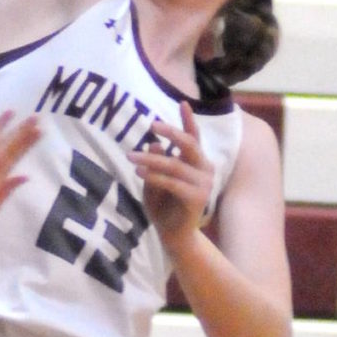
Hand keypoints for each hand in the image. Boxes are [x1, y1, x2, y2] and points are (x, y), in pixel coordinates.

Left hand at [131, 102, 213, 247]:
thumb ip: (156, 163)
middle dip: (170, 131)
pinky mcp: (197, 198)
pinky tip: (139, 173)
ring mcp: (204, 184)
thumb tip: (154, 144)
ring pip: (175, 164)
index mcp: (197, 162)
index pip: (194, 137)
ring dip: (150, 160)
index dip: (188, 120)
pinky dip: (154, 177)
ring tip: (131, 157)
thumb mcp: (155, 180)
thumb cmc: (164, 205)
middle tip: (151, 125)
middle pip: (189, 144)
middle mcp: (205, 169)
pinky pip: (173, 183)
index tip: (183, 102)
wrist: (174, 235)